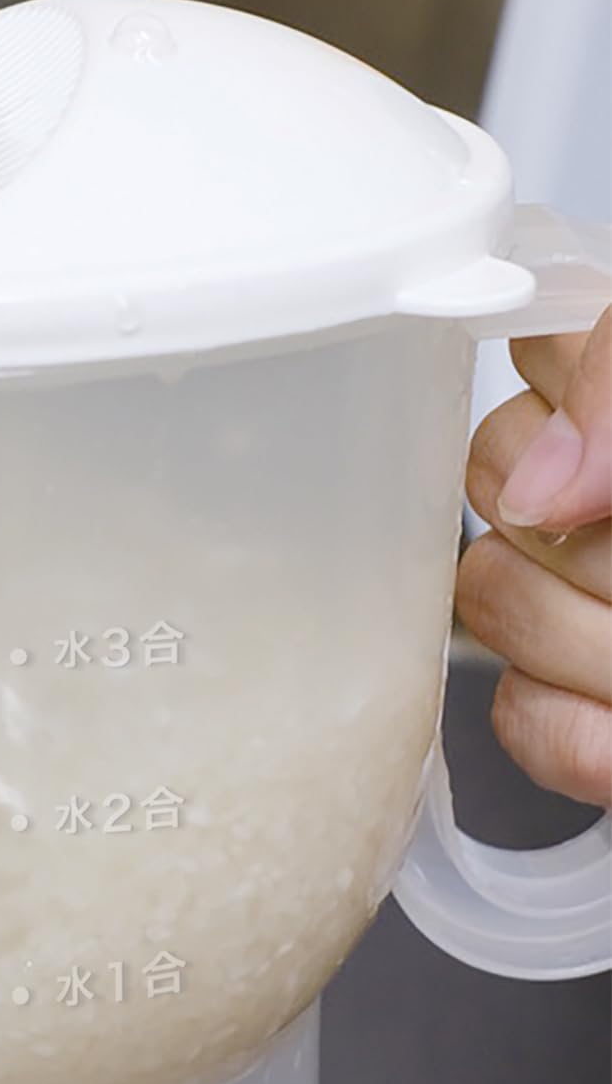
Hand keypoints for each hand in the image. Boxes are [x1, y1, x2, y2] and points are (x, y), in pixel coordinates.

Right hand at [458, 309, 611, 804]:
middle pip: (490, 484)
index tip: (595, 483)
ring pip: (488, 606)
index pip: (537, 344)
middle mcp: (588, 493)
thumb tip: (541, 489)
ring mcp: (570, 604)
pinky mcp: (564, 709)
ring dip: (596, 650)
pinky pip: (514, 721)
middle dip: (591, 552)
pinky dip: (584, 739)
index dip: (564, 404)